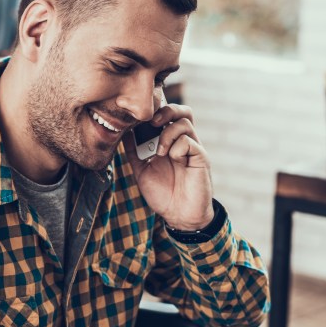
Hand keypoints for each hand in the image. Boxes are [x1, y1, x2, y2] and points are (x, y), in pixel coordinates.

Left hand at [123, 104, 213, 230]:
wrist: (179, 215)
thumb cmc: (163, 194)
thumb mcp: (141, 170)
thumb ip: (134, 152)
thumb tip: (124, 133)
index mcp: (170, 143)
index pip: (168, 116)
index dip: (156, 112)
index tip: (139, 119)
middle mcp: (183, 142)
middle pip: (182, 111)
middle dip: (166, 111)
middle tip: (152, 122)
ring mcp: (193, 149)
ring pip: (185, 122)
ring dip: (168, 133)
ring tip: (159, 152)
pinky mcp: (201, 158)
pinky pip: (190, 142)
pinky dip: (177, 147)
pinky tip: (173, 160)